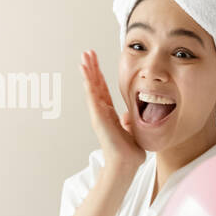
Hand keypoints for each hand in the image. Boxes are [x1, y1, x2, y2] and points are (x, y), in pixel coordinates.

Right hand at [81, 49, 143, 171]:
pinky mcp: (98, 117)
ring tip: (83, 58)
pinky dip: (89, 85)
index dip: (98, 74)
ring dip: (87, 72)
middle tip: (87, 52)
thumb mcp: (131, 130)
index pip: (102, 89)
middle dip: (91, 67)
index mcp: (109, 113)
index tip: (94, 61)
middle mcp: (102, 111)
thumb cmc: (129, 151)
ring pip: (91, 88)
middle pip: (95, 84)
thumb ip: (128, 121)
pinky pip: (92, 97)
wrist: (126, 163)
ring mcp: (99, 114)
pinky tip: (85, 74)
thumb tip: (128, 116)